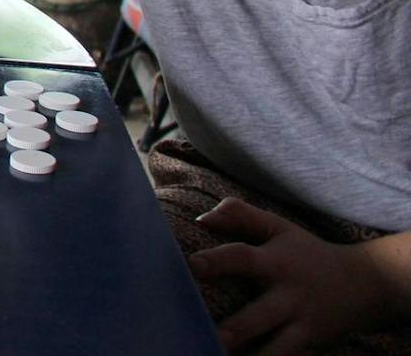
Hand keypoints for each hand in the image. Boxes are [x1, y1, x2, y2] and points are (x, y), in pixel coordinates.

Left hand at [190, 199, 393, 353]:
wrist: (365, 284)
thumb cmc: (306, 254)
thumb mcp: (278, 227)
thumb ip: (240, 215)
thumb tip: (202, 218)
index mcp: (275, 262)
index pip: (242, 257)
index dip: (217, 260)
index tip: (192, 265)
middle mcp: (288, 295)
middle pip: (260, 314)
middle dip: (238, 328)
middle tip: (215, 337)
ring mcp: (302, 323)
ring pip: (279, 347)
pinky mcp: (311, 344)